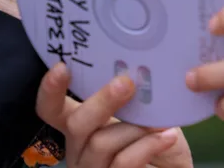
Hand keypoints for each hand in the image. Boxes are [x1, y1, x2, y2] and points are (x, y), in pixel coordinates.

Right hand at [37, 63, 193, 167]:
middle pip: (75, 123)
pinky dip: (148, 146)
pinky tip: (166, 136)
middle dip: (101, 101)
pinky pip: (123, 162)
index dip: (50, 90)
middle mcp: (79, 147)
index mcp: (81, 122)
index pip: (51, 108)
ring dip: (134, 128)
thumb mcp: (146, 110)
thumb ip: (135, 92)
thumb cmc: (155, 138)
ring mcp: (92, 167)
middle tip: (126, 84)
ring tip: (159, 122)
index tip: (62, 67)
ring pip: (100, 143)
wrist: (172, 167)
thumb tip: (139, 65)